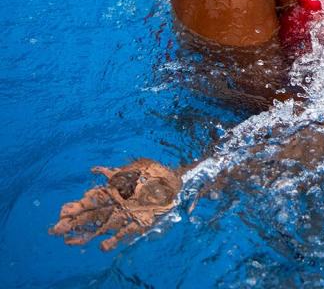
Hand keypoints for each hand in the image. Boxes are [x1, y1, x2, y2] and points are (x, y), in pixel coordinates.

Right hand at [50, 159, 181, 250]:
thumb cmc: (155, 173)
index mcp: (114, 191)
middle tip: (55, 229)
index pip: (91, 200)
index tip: (62, 211)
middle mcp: (117, 205)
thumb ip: (116, 172)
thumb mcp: (135, 168)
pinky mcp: (141, 224)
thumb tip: (94, 170)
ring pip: (102, 227)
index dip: (76, 206)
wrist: (178, 182)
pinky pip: (125, 234)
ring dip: (86, 235)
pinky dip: (113, 240)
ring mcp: (127, 216)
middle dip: (73, 222)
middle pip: (91, 215)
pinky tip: (102, 246)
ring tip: (70, 242)